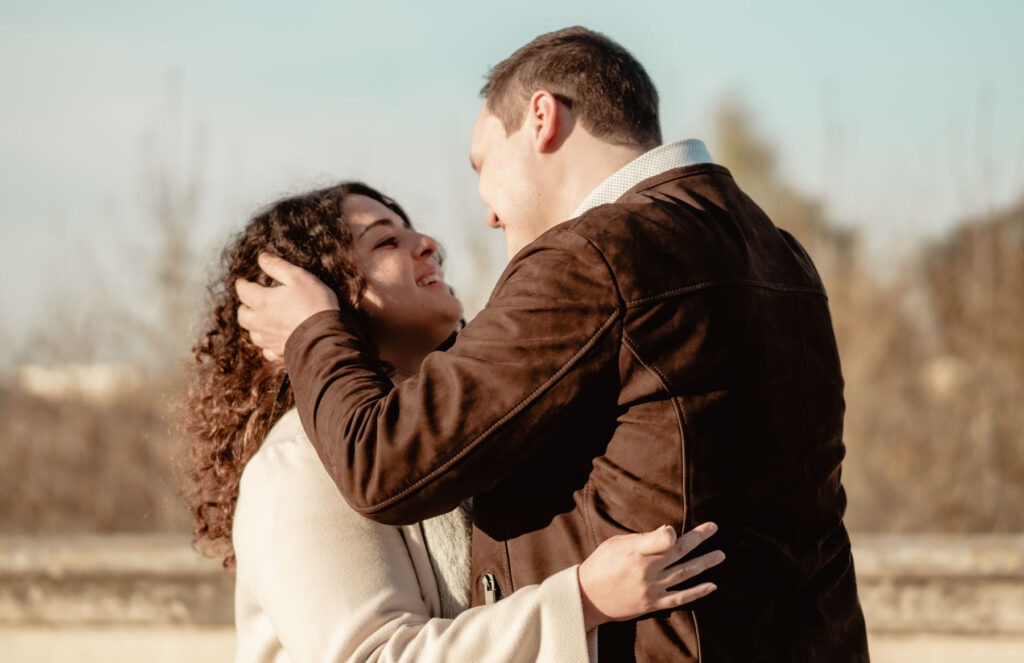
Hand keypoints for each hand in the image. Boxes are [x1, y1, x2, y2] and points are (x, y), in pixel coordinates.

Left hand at [236, 253, 339, 360]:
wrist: (325, 336)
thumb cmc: (313, 304)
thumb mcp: (298, 277)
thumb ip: (278, 266)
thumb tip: (261, 257)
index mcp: (263, 301)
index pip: (243, 291)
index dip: (241, 284)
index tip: (242, 281)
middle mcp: (261, 322)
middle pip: (242, 315)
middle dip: (243, 306)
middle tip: (248, 301)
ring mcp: (269, 340)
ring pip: (252, 334)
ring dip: (253, 326)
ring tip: (259, 320)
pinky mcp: (279, 353)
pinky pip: (266, 351)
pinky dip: (266, 345)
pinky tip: (272, 341)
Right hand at [577, 522, 723, 630]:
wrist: (587, 598)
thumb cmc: (601, 565)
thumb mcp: (616, 544)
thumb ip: (642, 539)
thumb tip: (668, 532)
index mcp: (634, 552)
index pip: (663, 539)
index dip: (673, 533)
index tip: (675, 529)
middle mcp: (645, 571)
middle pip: (678, 551)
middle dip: (699, 539)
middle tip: (714, 528)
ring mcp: (651, 589)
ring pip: (684, 573)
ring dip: (704, 563)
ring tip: (720, 555)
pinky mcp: (652, 604)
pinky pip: (680, 597)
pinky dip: (697, 592)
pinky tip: (712, 585)